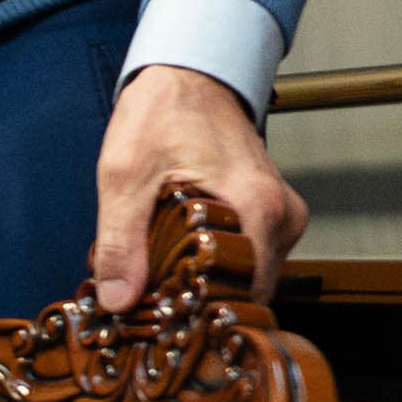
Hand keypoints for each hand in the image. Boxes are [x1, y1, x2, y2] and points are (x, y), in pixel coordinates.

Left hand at [93, 63, 306, 310]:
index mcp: (254, 208)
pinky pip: (250, 255)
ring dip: (208, 285)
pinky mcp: (272, 212)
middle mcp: (280, 216)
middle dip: (201, 304)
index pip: (240, 295)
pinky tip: (182, 261)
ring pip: (249, 276)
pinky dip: (218, 264)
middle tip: (155, 310)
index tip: (163, 325)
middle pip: (247, 290)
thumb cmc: (160, 113)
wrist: (189, 76)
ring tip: (164, 285)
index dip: (198, 315)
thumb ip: (120, 240)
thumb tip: (119, 298)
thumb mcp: (123, 176)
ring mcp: (281, 215)